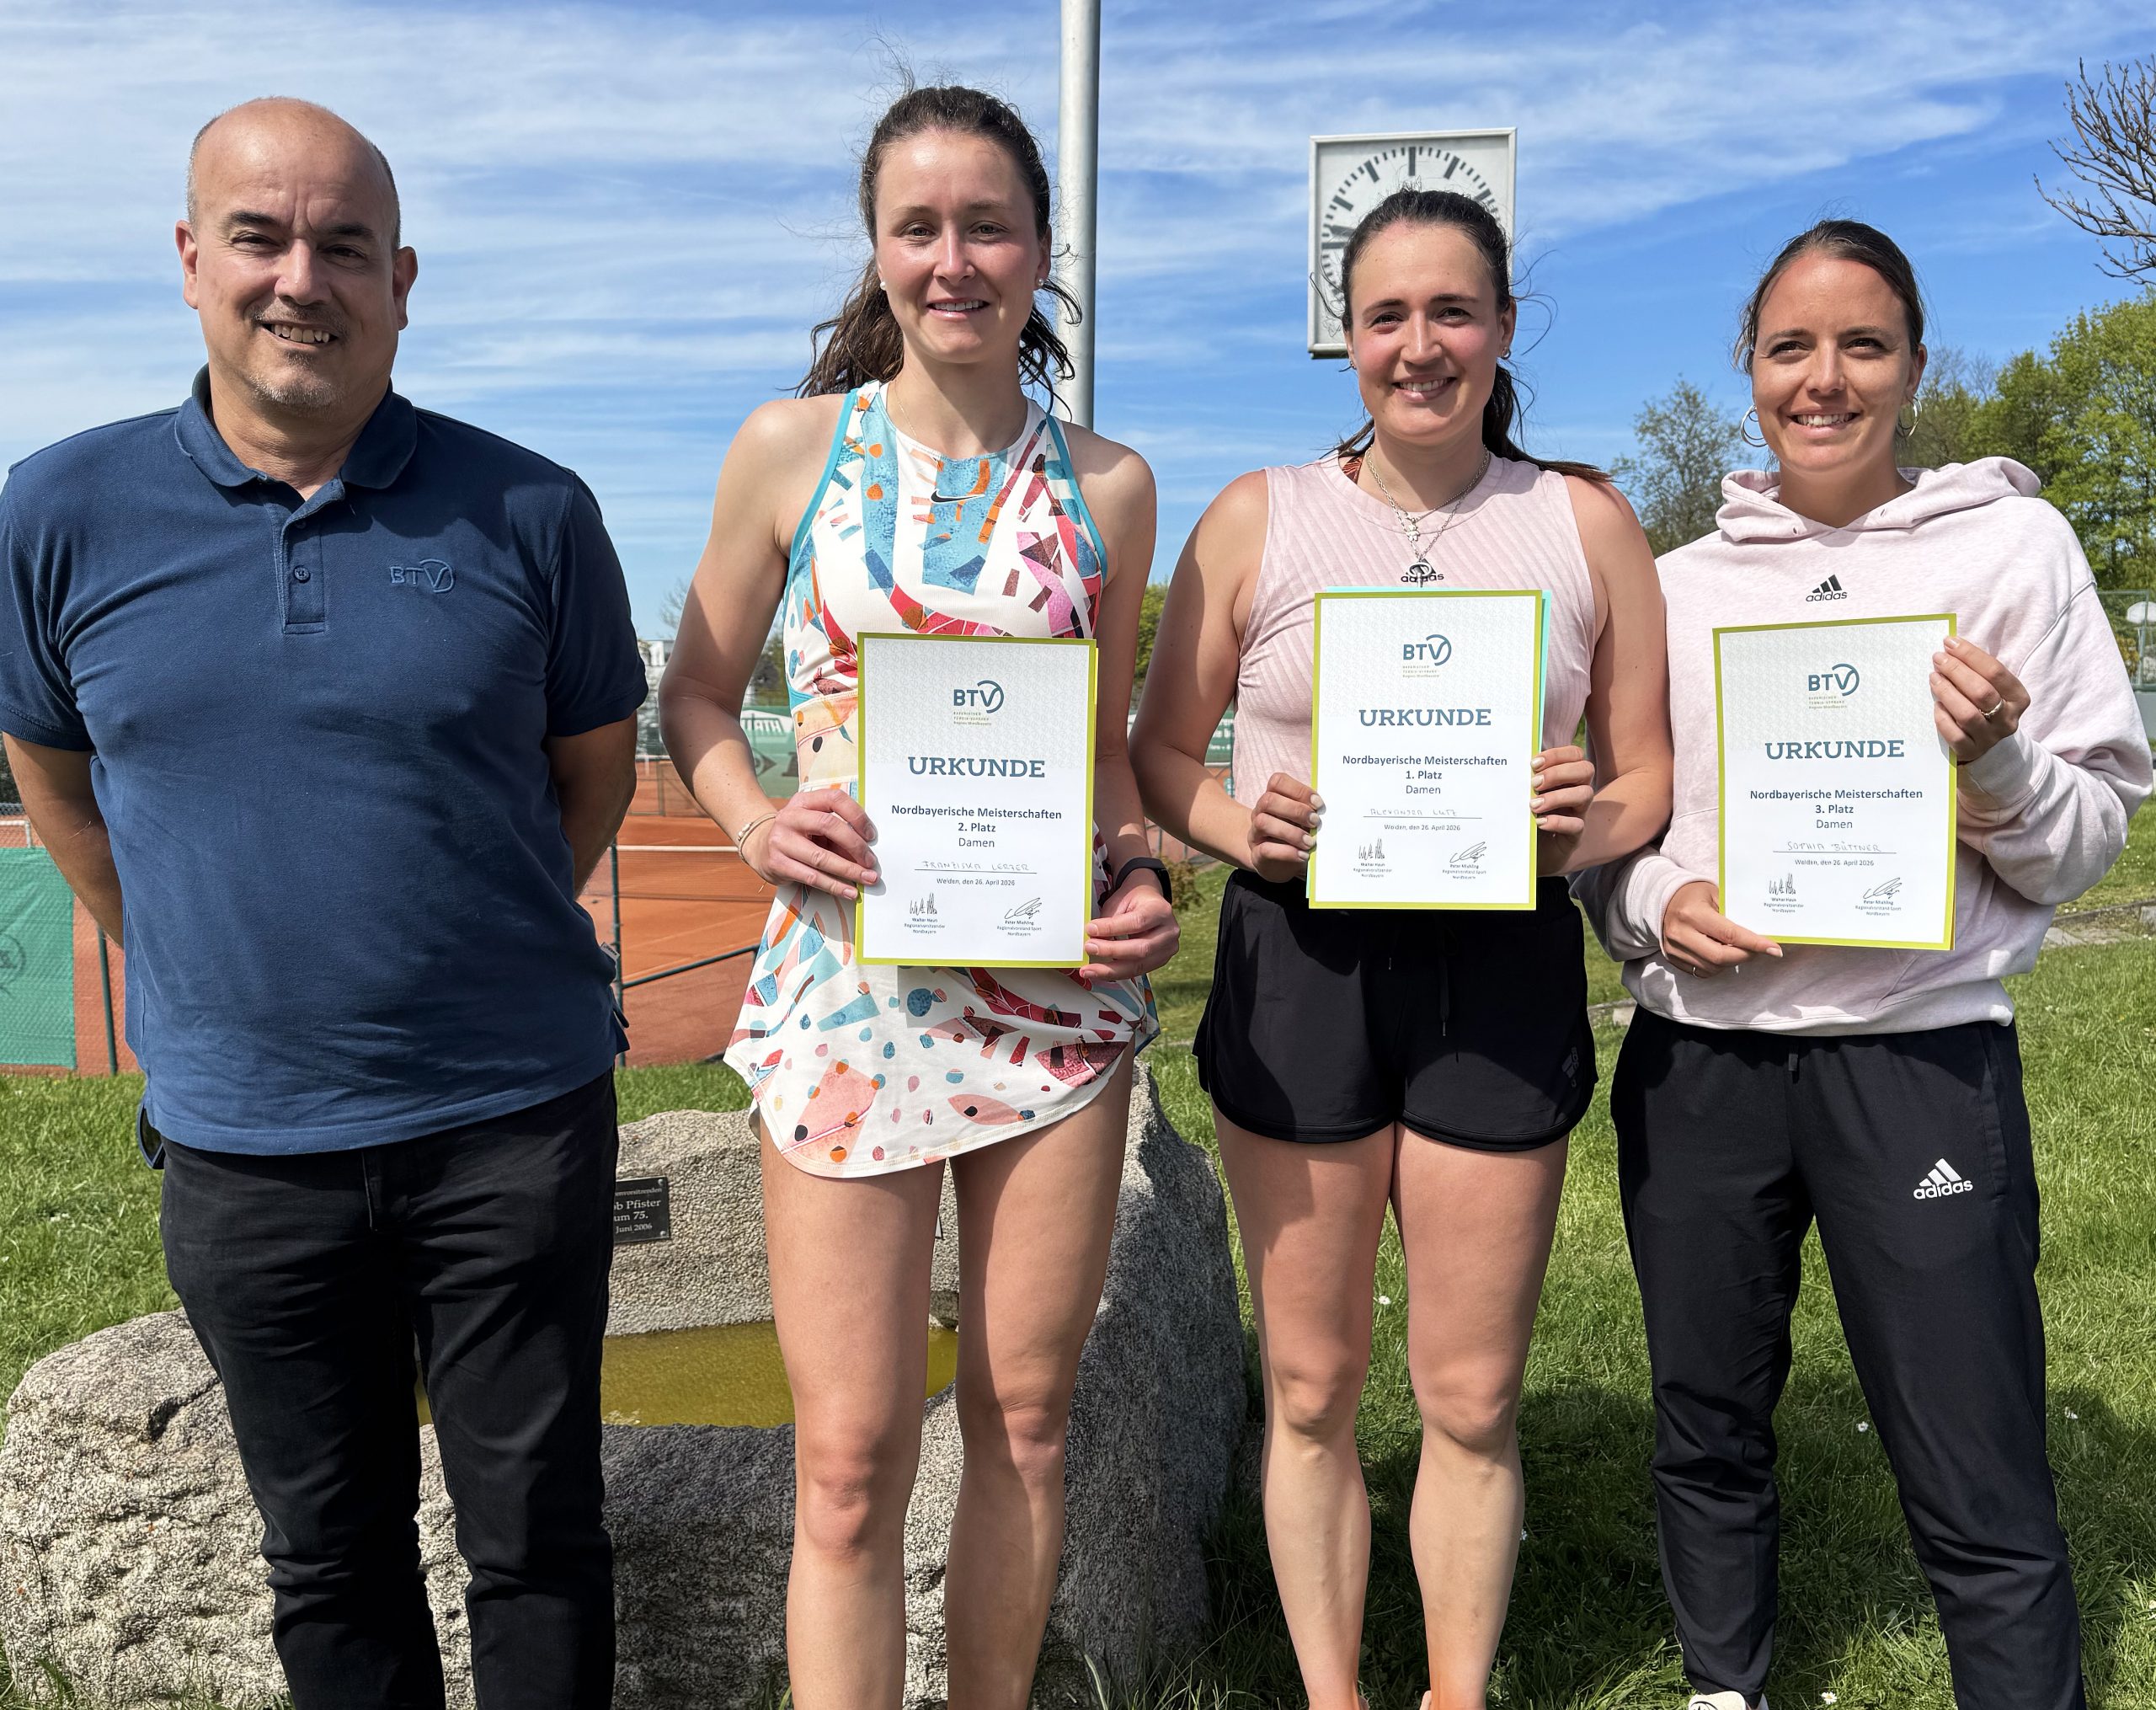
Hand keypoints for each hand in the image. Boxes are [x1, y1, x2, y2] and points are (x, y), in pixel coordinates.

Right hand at [743, 788, 877, 898]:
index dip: (857, 816)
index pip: (835, 799)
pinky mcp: (778, 864)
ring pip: (821, 857)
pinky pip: (812, 877)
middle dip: (855, 846)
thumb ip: (837, 833)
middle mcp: (790, 817)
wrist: (759, 846)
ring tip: (867, 879)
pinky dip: (834, 886)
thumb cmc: (797, 834)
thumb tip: (866, 853)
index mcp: (803, 801)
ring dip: (849, 870)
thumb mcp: (814, 824)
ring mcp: (781, 840)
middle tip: (871, 861)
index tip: (872, 835)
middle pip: (829, 826)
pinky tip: (849, 891)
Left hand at [1079, 873, 1179, 981]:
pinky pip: (1137, 971)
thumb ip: (1108, 919)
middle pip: (1140, 949)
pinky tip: (1101, 972)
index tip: (1091, 930)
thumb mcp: (1120, 901)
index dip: (1112, 928)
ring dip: (1111, 970)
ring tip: (1090, 970)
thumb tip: (1093, 940)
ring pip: (1139, 965)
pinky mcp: (1161, 960)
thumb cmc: (1135, 900)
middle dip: (1111, 951)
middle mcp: (1169, 931)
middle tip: (1089, 948)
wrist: (1150, 902)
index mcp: (1161, 910)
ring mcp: (1168, 948)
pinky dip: (1117, 973)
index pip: (1137, 922)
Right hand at [1244, 771, 1320, 882]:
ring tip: (1310, 842)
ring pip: (1263, 822)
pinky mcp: (1256, 854)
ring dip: (1291, 832)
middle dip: (1296, 810)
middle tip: (1315, 822)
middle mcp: (1259, 812)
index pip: (1277, 782)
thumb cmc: (1296, 836)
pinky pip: (1266, 849)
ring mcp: (1255, 833)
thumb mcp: (1302, 821)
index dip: (1299, 790)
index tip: (1318, 804)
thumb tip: (1325, 810)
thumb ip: (1310, 811)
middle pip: (1268, 800)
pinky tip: (1303, 855)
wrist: (1280, 865)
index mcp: (1273, 798)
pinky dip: (1288, 852)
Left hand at [1529, 743, 1595, 873]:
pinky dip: (1558, 822)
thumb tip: (1511, 763)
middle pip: (1585, 770)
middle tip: (1535, 783)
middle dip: (1558, 773)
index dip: (1557, 755)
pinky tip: (1540, 823)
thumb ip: (1526, 780)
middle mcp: (1577, 791)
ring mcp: (1579, 812)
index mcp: (1567, 776)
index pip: (1575, 755)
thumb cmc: (1530, 817)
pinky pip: (1577, 825)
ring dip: (1558, 796)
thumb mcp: (1527, 796)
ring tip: (1534, 805)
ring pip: (1585, 794)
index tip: (1533, 763)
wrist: (1535, 853)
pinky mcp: (1576, 835)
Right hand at [1660, 879, 1782, 977]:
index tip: (1774, 950)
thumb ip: (1735, 914)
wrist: (1663, 900)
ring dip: (1731, 962)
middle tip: (1759, 950)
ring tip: (1738, 949)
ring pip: (1712, 967)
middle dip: (1745, 956)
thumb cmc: (1695, 894)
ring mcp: (1674, 948)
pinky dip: (1717, 966)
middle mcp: (1680, 933)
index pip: (1729, 934)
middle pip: (1720, 957)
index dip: (1754, 944)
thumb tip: (1761, 935)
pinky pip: (1701, 971)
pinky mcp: (1672, 958)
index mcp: (1692, 913)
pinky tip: (1721, 953)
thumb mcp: (1716, 895)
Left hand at [1931, 635, 2027, 764]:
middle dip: (1957, 671)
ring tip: (1934, 678)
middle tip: (1938, 658)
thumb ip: (1977, 670)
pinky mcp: (1971, 751)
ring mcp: (1990, 737)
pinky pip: (1955, 735)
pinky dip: (1943, 719)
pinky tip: (1936, 706)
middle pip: (1982, 692)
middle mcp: (2008, 719)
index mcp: (2018, 698)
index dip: (1971, 655)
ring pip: (1967, 714)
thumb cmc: (1985, 707)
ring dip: (1947, 692)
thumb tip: (1950, 646)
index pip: (1996, 671)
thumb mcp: (1991, 688)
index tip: (1950, 642)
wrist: (1985, 746)